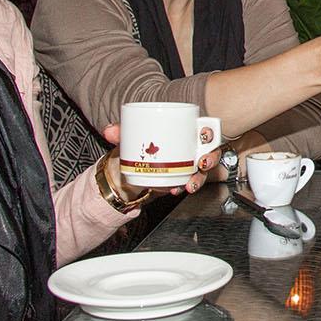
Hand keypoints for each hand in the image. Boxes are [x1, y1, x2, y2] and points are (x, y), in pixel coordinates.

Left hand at [101, 124, 217, 199]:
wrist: (138, 161)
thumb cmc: (145, 142)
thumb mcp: (134, 135)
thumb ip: (122, 132)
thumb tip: (109, 131)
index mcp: (188, 132)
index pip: (206, 130)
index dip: (211, 133)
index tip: (205, 136)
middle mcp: (193, 149)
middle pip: (211, 153)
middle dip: (211, 159)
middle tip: (202, 163)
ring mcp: (190, 165)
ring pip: (203, 172)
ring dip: (199, 178)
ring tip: (189, 184)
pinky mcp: (183, 179)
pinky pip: (189, 183)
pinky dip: (183, 187)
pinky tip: (175, 190)